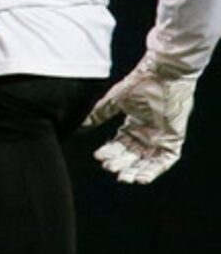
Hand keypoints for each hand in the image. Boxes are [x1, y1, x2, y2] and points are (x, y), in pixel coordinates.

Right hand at [85, 52, 197, 183]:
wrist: (163, 75)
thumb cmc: (140, 83)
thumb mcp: (115, 100)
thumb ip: (99, 113)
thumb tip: (80, 124)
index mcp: (133, 124)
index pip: (119, 144)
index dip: (109, 152)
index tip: (99, 157)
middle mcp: (147, 133)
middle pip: (132, 155)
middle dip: (120, 163)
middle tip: (109, 168)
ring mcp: (160, 138)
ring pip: (146, 161)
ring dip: (134, 170)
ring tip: (123, 177)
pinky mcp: (173, 140)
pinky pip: (164, 162)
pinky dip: (153, 171)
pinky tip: (140, 178)